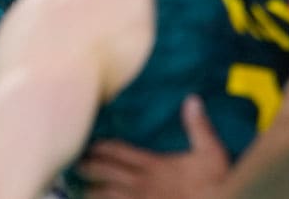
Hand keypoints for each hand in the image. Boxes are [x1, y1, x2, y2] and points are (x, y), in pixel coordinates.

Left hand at [78, 96, 229, 198]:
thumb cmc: (216, 184)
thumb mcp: (211, 152)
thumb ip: (198, 127)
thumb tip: (192, 99)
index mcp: (152, 165)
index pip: (116, 152)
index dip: (99, 148)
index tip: (87, 146)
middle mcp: (140, 184)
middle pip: (103, 174)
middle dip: (86, 169)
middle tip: (72, 165)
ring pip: (104, 197)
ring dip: (89, 193)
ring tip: (77, 191)